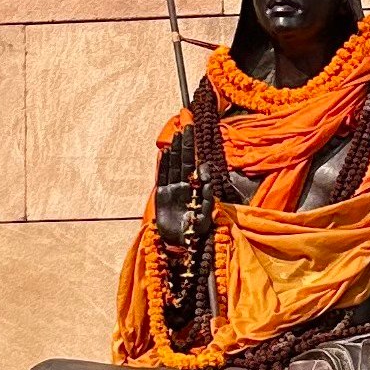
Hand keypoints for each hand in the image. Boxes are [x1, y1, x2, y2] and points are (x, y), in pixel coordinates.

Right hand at [155, 126, 212, 248]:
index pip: (196, 165)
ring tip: (177, 135)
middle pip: (185, 160)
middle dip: (186, 143)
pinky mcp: (162, 195)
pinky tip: (165, 152)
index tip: (197, 136)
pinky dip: (163, 164)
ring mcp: (173, 189)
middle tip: (187, 126)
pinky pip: (162, 177)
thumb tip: (206, 176)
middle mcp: (185, 185)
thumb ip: (207, 197)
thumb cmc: (196, 232)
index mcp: (197, 188)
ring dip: (175, 150)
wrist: (179, 244)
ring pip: (174, 165)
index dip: (196, 150)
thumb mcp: (206, 215)